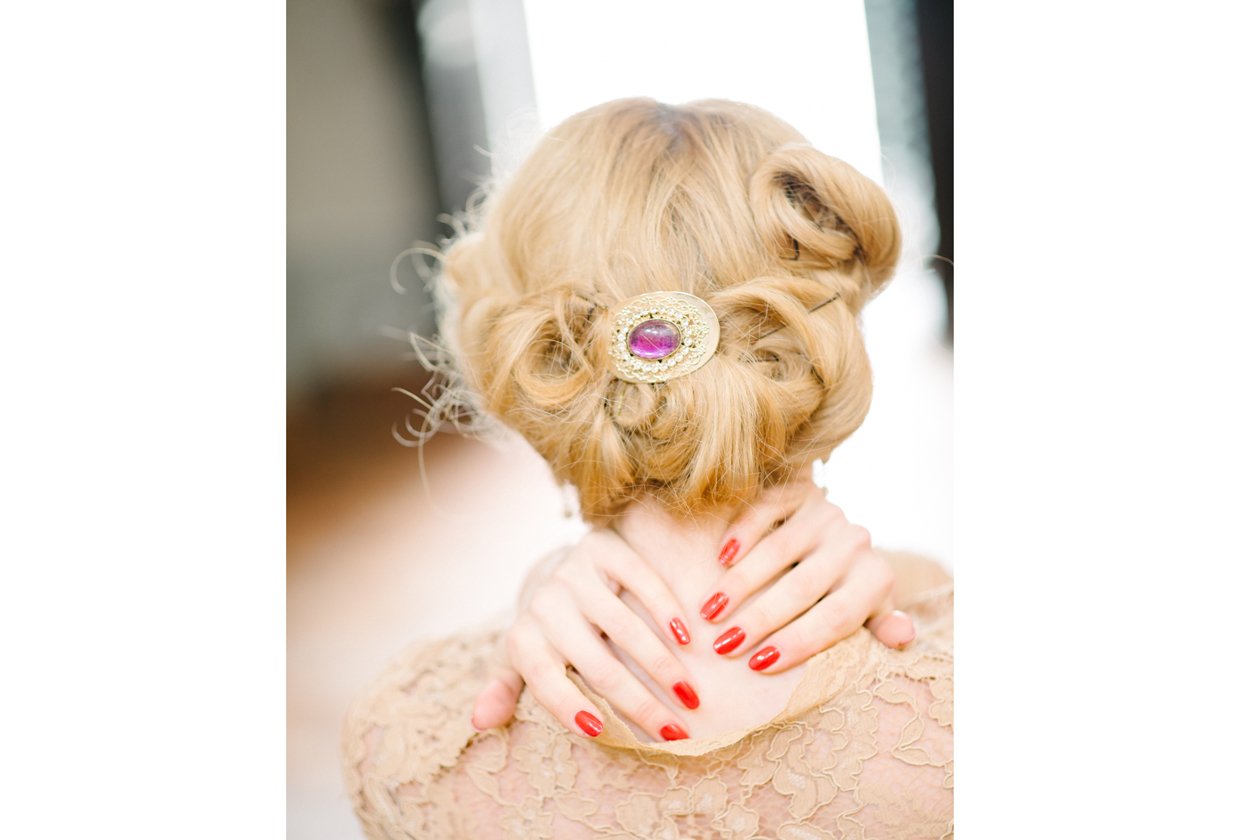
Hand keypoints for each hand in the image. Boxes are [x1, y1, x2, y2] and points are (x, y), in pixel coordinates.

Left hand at [471, 530, 699, 740]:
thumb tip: (479, 722)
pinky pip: (641, 580)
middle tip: (675, 733)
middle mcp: (546, 604)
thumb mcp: (515, 659)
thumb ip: (502, 689)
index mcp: (523, 637)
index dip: (568, 707)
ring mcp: (575, 573)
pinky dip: (666, 611)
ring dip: (662, 666)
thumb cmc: (542, 630)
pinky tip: (687, 639)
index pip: (545, 681)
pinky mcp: (602, 548)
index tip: (601, 732)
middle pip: (598, 665)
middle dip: (640, 703)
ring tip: (690, 696)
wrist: (553, 567)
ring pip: (625, 628)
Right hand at [702, 478, 914, 672]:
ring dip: (740, 584)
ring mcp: (825, 512)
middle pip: (802, 587)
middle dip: (760, 619)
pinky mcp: (797, 489)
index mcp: (875, 579)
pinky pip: (765, 510)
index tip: (758, 666)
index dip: (798, 642)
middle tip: (722, 645)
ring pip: (778, 551)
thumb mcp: (868, 612)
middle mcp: (854, 542)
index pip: (837, 618)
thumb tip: (903, 636)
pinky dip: (741, 534)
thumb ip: (880, 627)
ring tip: (709, 612)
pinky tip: (720, 559)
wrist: (836, 534)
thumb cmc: (844, 589)